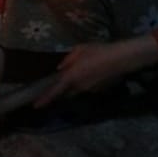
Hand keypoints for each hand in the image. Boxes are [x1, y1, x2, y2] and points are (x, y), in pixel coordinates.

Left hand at [35, 36, 157, 107]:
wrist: (122, 59)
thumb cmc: (99, 51)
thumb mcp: (79, 50)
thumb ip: (67, 60)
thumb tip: (60, 68)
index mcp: (71, 77)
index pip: (54, 91)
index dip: (44, 99)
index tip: (35, 106)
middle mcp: (78, 86)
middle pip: (65, 93)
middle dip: (60, 91)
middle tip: (59, 84)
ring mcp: (90, 90)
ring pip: (77, 90)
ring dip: (75, 85)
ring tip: (82, 73)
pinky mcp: (99, 90)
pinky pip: (88, 88)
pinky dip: (86, 82)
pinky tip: (93, 73)